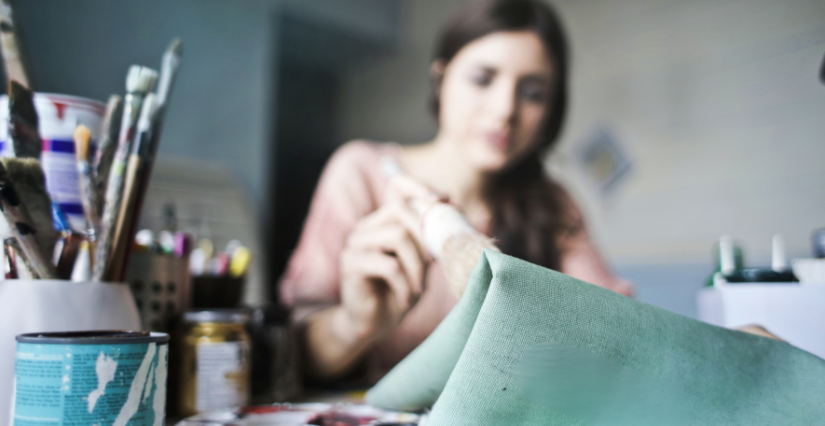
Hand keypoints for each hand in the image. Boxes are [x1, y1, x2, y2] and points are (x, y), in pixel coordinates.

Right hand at [339, 175, 439, 339]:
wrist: (374, 325)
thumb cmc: (400, 292)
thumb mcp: (422, 263)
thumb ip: (431, 240)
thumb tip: (453, 212)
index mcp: (383, 221)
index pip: (396, 186)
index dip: (418, 186)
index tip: (442, 200)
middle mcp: (366, 226)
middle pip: (400, 210)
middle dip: (425, 236)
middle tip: (434, 264)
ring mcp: (355, 243)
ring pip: (397, 235)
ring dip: (416, 265)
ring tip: (420, 288)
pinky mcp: (350, 264)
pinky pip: (388, 265)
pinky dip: (404, 284)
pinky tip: (406, 298)